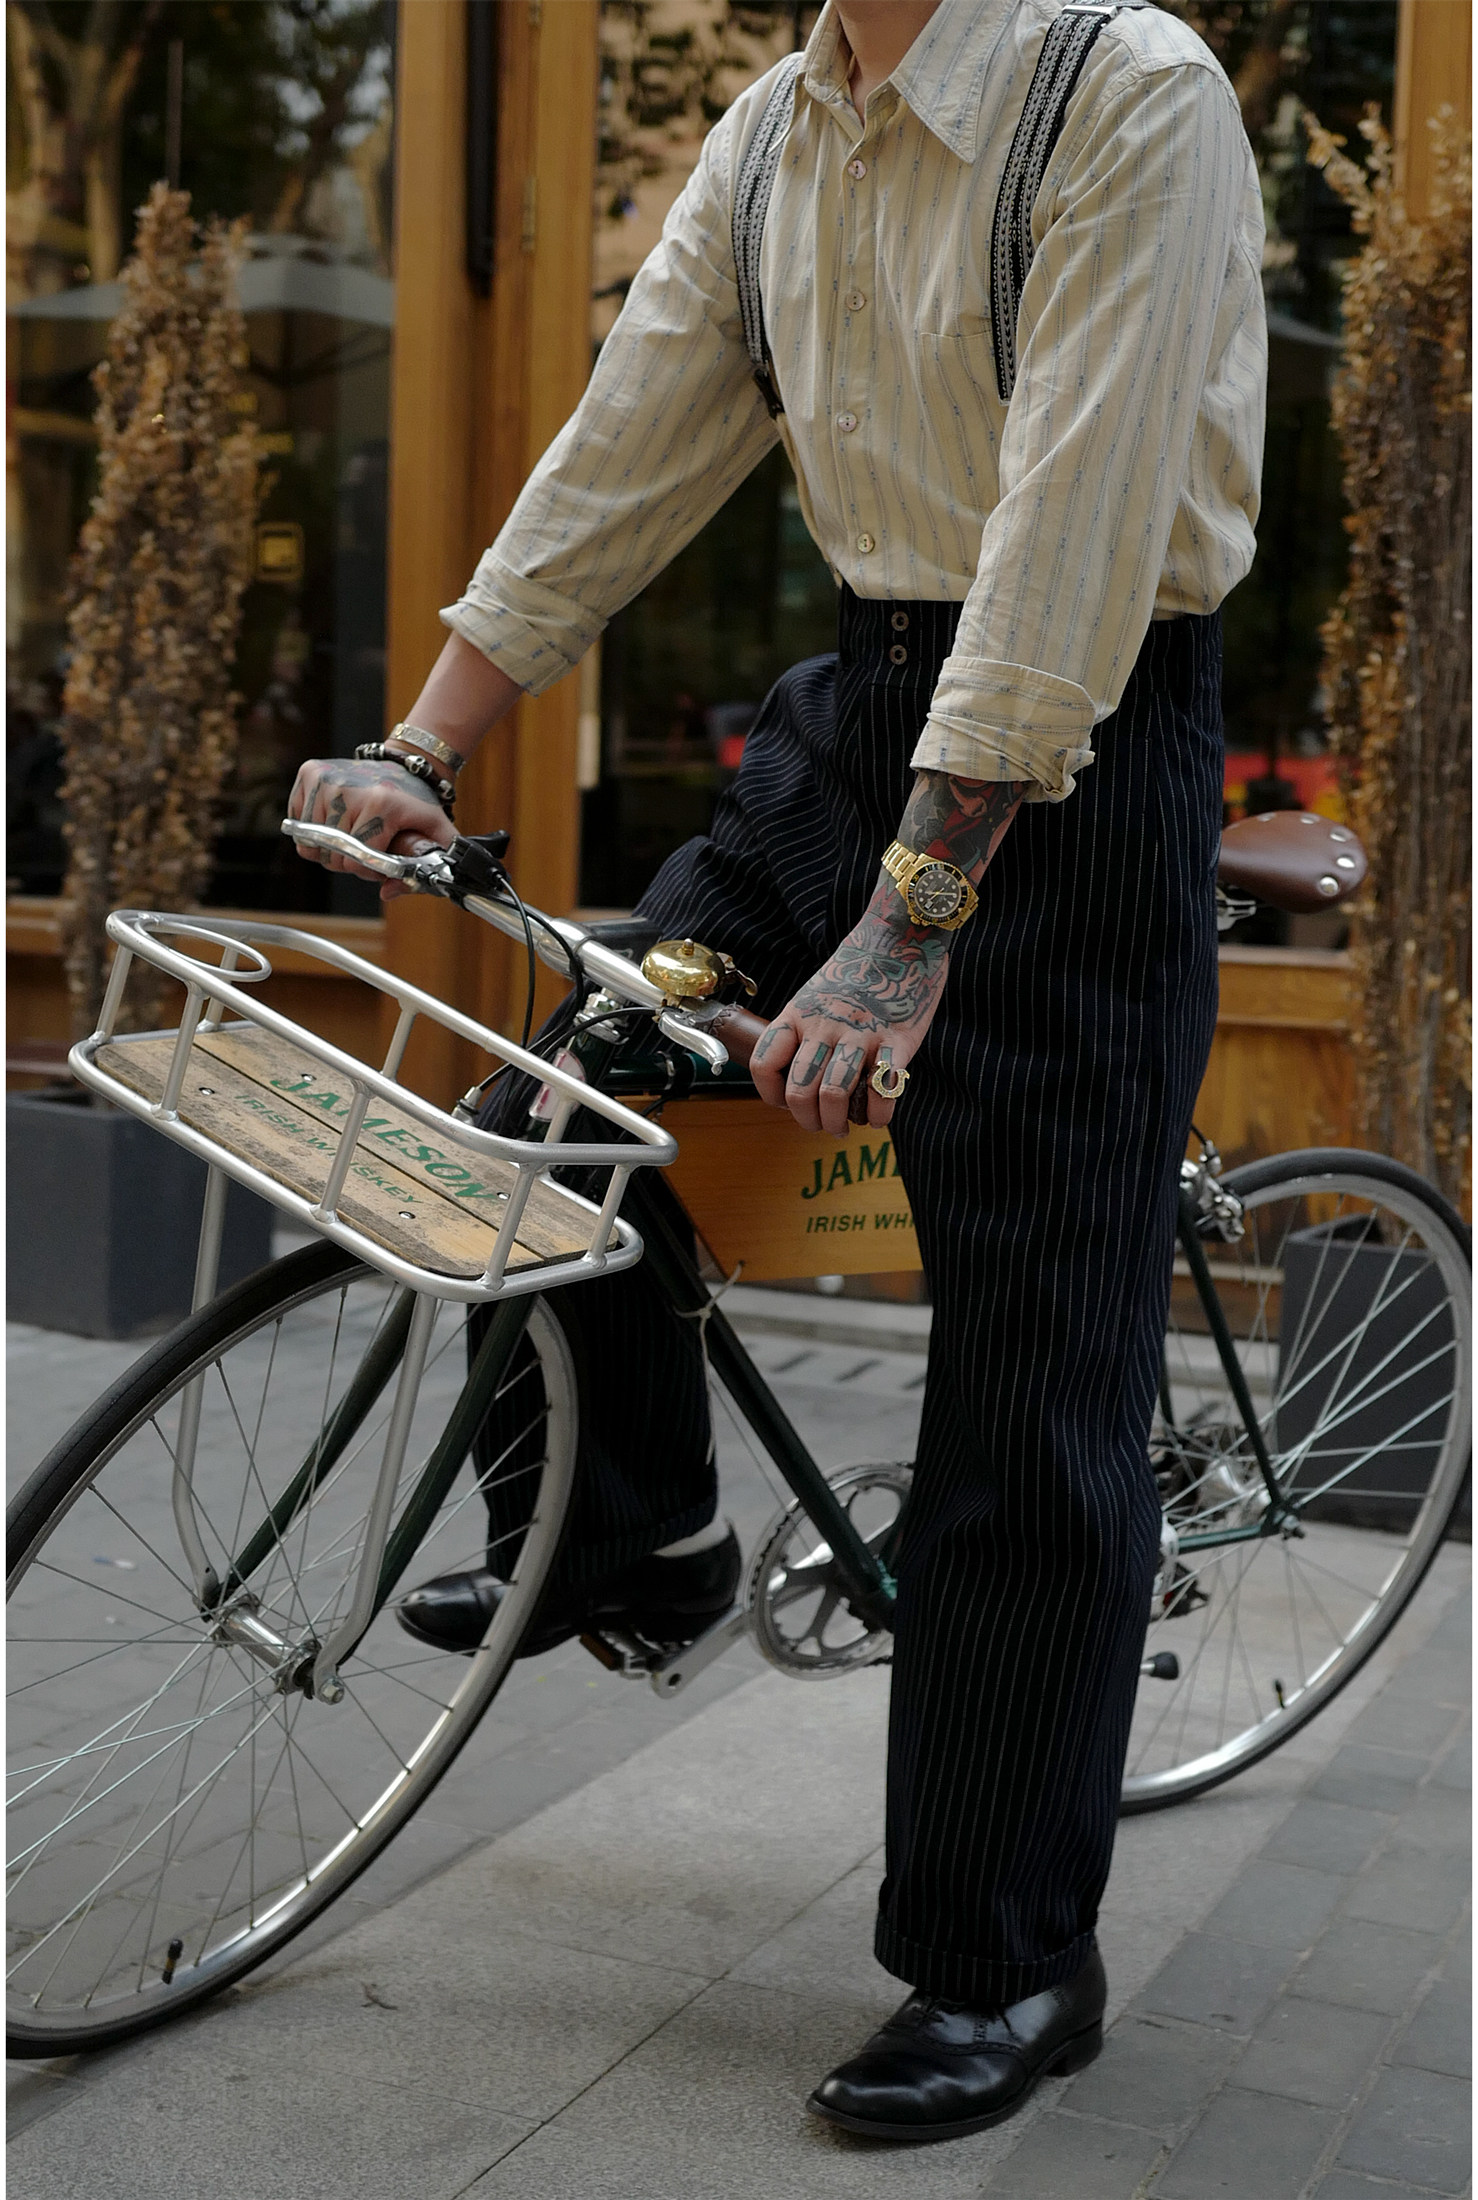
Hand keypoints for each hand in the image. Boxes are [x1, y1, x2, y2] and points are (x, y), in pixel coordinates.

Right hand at [287, 756, 454, 899]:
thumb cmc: (417, 802)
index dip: (368, 871)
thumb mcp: (436, 832)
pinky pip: (297, 822)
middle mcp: (348, 788)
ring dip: (328, 848)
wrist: (403, 765)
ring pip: (309, 842)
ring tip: (349, 837)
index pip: (355, 860)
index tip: (380, 866)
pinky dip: (311, 829)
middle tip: (364, 852)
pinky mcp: (310, 772)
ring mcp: (326, 779)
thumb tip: (387, 892)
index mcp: (381, 803)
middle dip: (347, 862)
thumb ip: (426, 867)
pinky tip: (334, 821)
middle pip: (331, 855)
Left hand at [749, 891, 949, 1134]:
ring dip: (838, 1121)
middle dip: (808, 1120)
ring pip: (835, 1094)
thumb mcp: (815, 993)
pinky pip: (884, 1088)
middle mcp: (824, 1024)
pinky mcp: (898, 1039)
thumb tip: (801, 1076)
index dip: (771, 1095)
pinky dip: (879, 1114)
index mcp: (798, 1013)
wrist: (901, 935)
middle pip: (800, 1090)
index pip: (765, 1064)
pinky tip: (878, 1116)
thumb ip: (805, 1029)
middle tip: (822, 1125)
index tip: (787, 1102)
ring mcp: (861, 1032)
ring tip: (846, 1125)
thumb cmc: (859, 969)